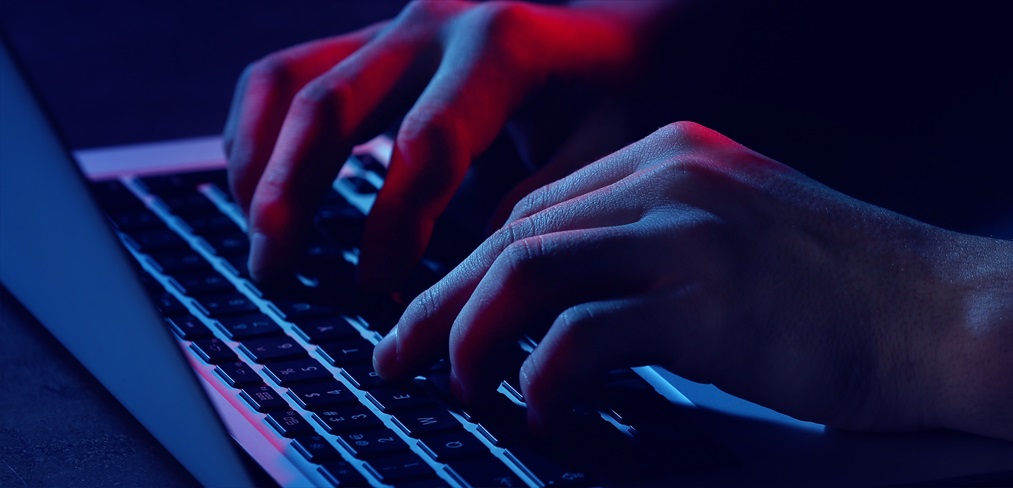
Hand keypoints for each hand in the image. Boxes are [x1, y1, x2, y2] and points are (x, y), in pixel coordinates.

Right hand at [223, 0, 674, 290]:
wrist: (613, 38)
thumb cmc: (616, 99)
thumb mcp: (606, 151)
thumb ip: (541, 206)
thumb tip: (467, 276)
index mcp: (501, 47)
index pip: (427, 143)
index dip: (395, 225)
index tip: (379, 291)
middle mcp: (435, 25)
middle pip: (332, 105)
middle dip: (294, 193)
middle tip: (277, 268)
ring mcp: (393, 27)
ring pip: (288, 83)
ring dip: (260, 165)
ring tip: (260, 241)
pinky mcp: (369, 42)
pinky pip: (284, 75)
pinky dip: (255, 133)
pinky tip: (256, 193)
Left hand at [373, 121, 967, 431]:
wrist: (948, 312)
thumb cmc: (852, 291)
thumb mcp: (742, 236)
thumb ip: (658, 247)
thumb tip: (572, 305)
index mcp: (674, 155)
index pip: (539, 207)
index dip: (474, 268)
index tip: (441, 316)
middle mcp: (670, 177)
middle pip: (515, 233)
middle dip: (444, 302)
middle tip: (402, 355)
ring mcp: (687, 233)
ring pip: (525, 269)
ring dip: (470, 334)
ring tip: (452, 385)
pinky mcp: (705, 301)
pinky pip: (580, 334)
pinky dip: (541, 377)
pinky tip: (537, 410)